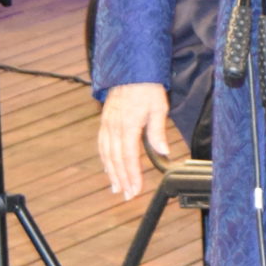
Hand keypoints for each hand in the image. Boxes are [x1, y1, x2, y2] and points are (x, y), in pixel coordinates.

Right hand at [99, 82, 174, 198]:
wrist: (131, 70)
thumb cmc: (147, 88)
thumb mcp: (159, 108)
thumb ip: (157, 131)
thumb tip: (163, 152)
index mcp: (128, 125)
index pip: (129, 157)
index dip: (132, 175)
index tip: (135, 189)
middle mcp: (114, 126)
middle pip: (116, 159)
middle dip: (121, 179)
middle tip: (127, 195)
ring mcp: (107, 124)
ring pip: (106, 154)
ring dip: (111, 172)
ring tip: (116, 187)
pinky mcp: (105, 121)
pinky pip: (102, 144)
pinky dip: (105, 159)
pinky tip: (108, 167)